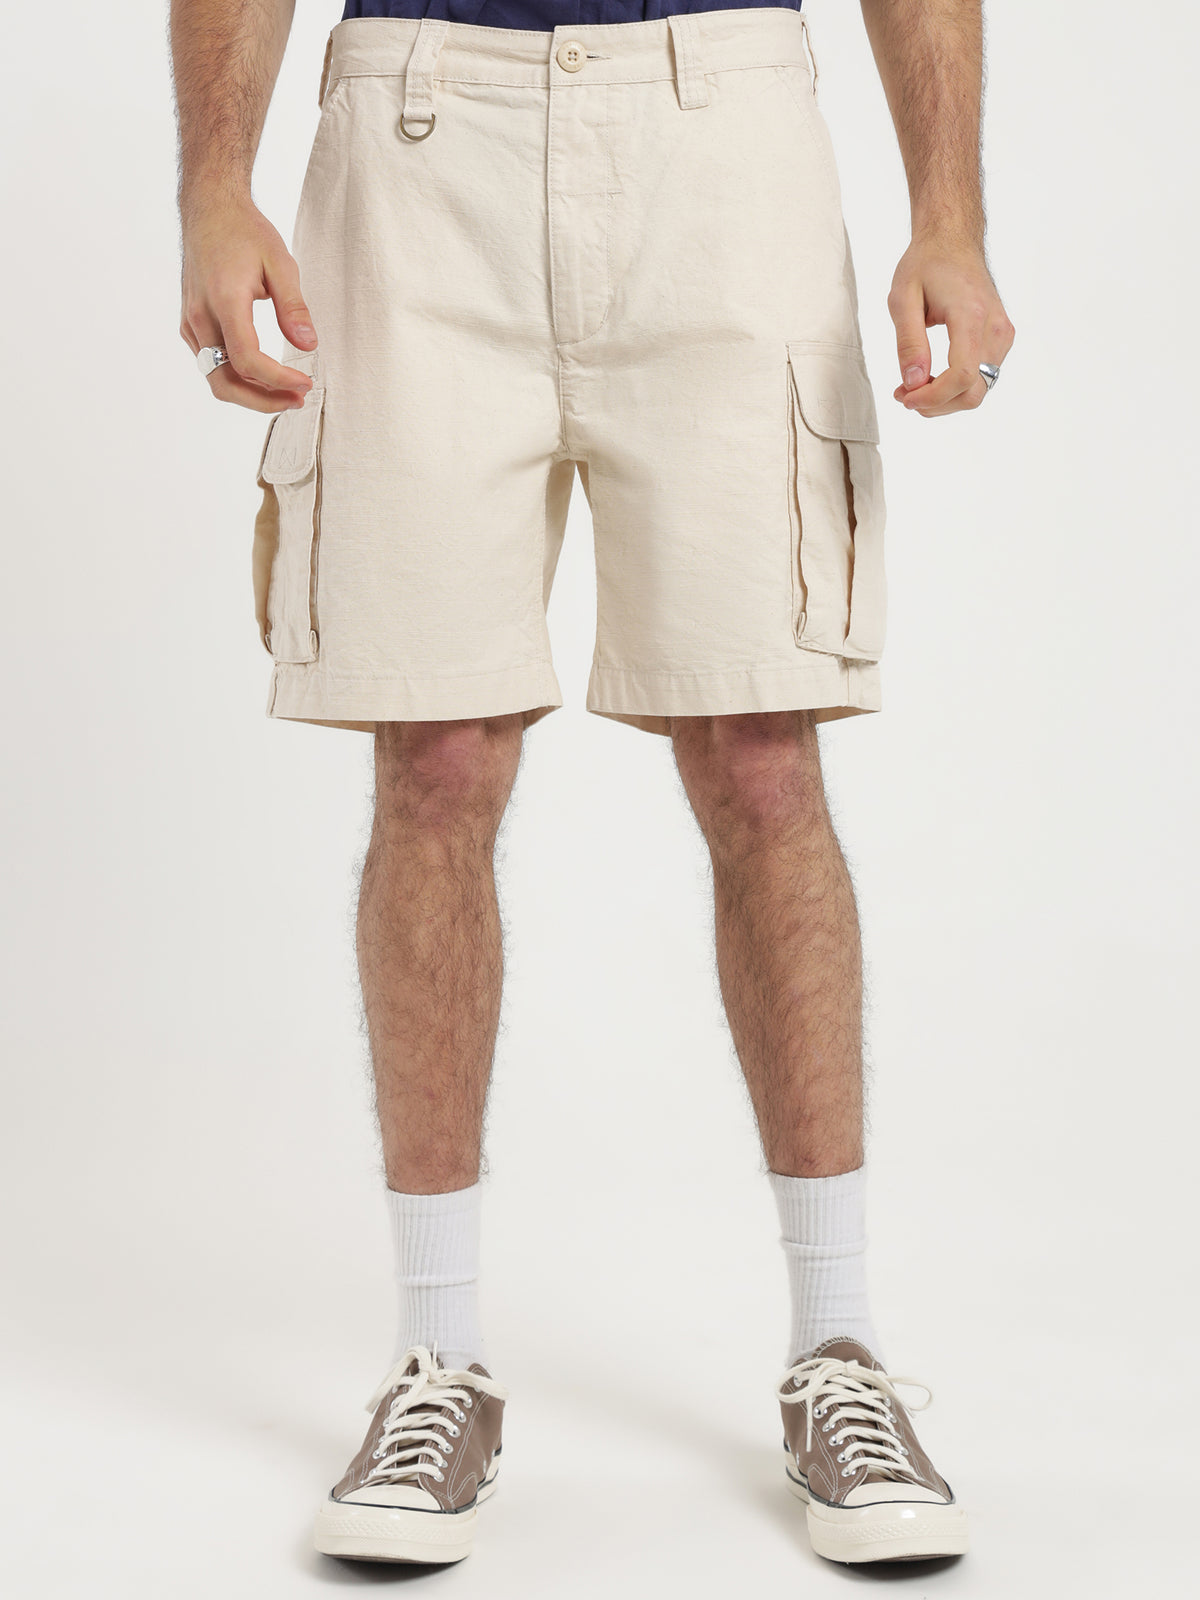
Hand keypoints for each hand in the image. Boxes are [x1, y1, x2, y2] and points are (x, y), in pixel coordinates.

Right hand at [180, 196, 317, 413]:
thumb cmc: (244, 231)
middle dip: (263, 401)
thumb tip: (308, 345)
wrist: (208, 209)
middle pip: (225, 382)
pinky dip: (238, 378)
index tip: (306, 383)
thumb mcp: (280, 262)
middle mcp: (200, 317)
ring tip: (286, 393)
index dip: (278, 381)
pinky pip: (211, 365)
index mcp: (223, 300)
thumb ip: (293, 306)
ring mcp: (191, 324)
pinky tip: (264, 376)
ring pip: (216, 378)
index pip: (246, 359)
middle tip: (297, 399)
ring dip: (251, 394)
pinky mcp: (190, 326)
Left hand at [887, 235, 1014, 417]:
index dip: (932, 397)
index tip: (905, 397)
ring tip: (913, 385)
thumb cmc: (927, 264)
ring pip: (978, 390)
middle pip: (972, 392)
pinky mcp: (1002, 339)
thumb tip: (912, 382)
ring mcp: (1003, 335)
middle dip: (936, 404)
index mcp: (970, 316)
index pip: (961, 376)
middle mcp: (995, 328)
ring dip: (944, 399)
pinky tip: (931, 376)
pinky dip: (955, 387)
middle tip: (903, 395)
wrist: (954, 241)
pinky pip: (982, 378)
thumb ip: (908, 343)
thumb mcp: (902, 299)